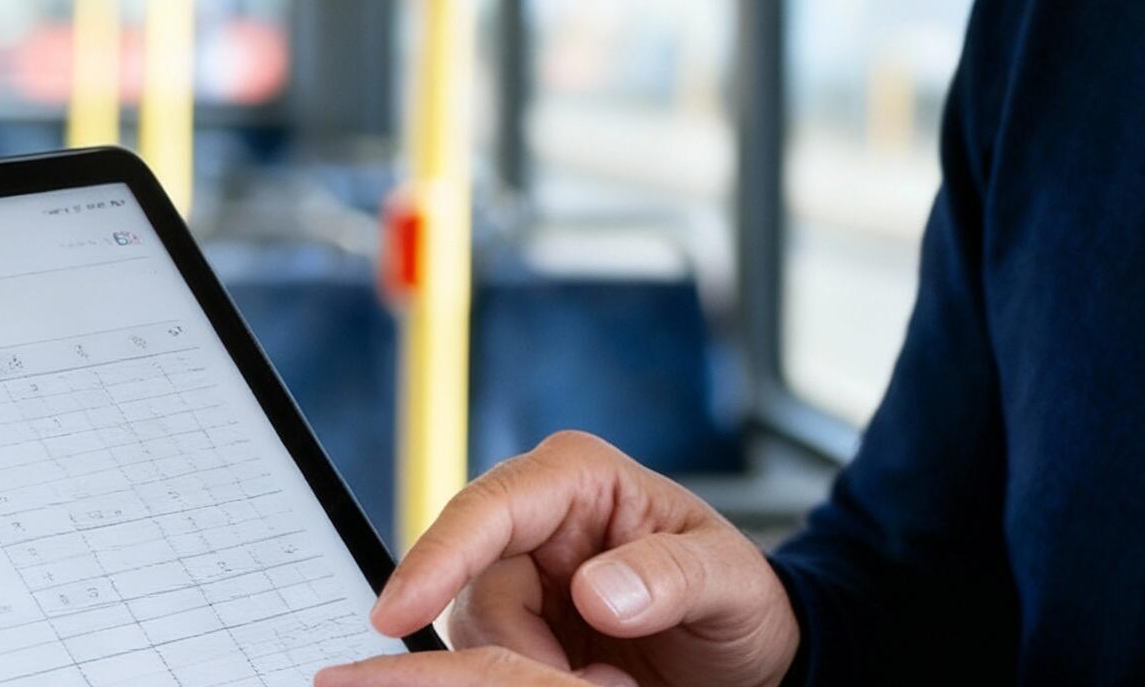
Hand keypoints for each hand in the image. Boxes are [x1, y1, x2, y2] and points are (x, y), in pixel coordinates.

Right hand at [355, 432, 797, 686]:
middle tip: (596, 680)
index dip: (437, 556)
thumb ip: (671, 576)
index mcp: (580, 479)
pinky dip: (529, 684)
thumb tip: (593, 591)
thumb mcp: (730, 582)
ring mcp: (522, 578)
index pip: (487, 507)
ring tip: (610, 681)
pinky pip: (489, 663)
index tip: (399, 611)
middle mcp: (536, 521)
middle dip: (519, 648)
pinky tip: (589, 682)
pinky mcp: (519, 629)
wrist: (745, 655)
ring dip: (530, 672)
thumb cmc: (739, 598)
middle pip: (471, 586)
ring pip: (474, 634)